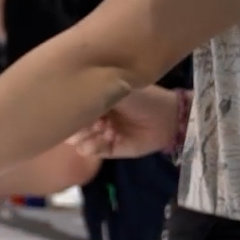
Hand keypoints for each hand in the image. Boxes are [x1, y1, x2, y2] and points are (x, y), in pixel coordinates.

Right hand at [68, 85, 183, 159]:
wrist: (167, 118)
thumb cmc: (143, 98)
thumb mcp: (117, 88)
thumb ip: (95, 93)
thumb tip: (72, 99)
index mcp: (96, 100)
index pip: (74, 105)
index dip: (73, 107)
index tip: (78, 106)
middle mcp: (95, 117)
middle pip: (73, 124)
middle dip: (76, 125)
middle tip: (87, 122)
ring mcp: (100, 134)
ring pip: (80, 139)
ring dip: (85, 136)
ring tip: (98, 131)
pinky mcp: (109, 150)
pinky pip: (92, 151)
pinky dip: (93, 147)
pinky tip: (101, 141)